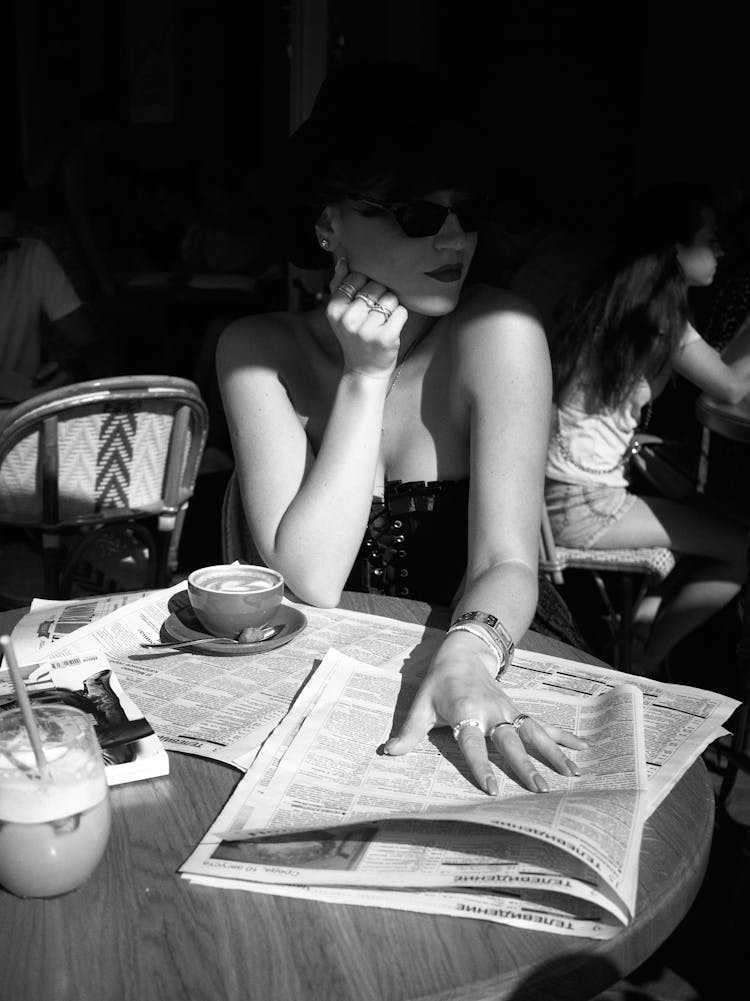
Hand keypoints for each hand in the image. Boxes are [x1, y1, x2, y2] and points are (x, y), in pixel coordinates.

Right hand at [326, 257, 407, 379]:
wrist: (364, 370)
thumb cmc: (355, 337)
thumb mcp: (340, 313)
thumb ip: (339, 285)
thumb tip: (343, 259)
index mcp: (334, 309)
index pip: (356, 276)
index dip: (365, 285)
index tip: (363, 300)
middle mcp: (348, 319)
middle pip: (375, 286)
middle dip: (380, 296)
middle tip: (374, 314)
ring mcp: (366, 330)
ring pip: (390, 298)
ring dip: (391, 307)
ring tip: (382, 321)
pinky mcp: (385, 338)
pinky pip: (402, 312)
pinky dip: (401, 317)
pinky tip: (391, 328)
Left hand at [383, 640, 587, 795]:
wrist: (463, 652)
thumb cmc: (439, 683)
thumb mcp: (421, 705)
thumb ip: (408, 732)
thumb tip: (388, 753)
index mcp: (466, 711)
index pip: (473, 743)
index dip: (481, 766)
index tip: (492, 789)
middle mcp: (491, 711)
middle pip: (510, 741)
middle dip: (525, 765)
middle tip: (540, 789)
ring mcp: (509, 710)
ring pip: (534, 733)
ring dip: (554, 753)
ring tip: (573, 774)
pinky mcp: (519, 710)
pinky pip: (543, 725)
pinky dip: (563, 737)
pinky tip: (583, 750)